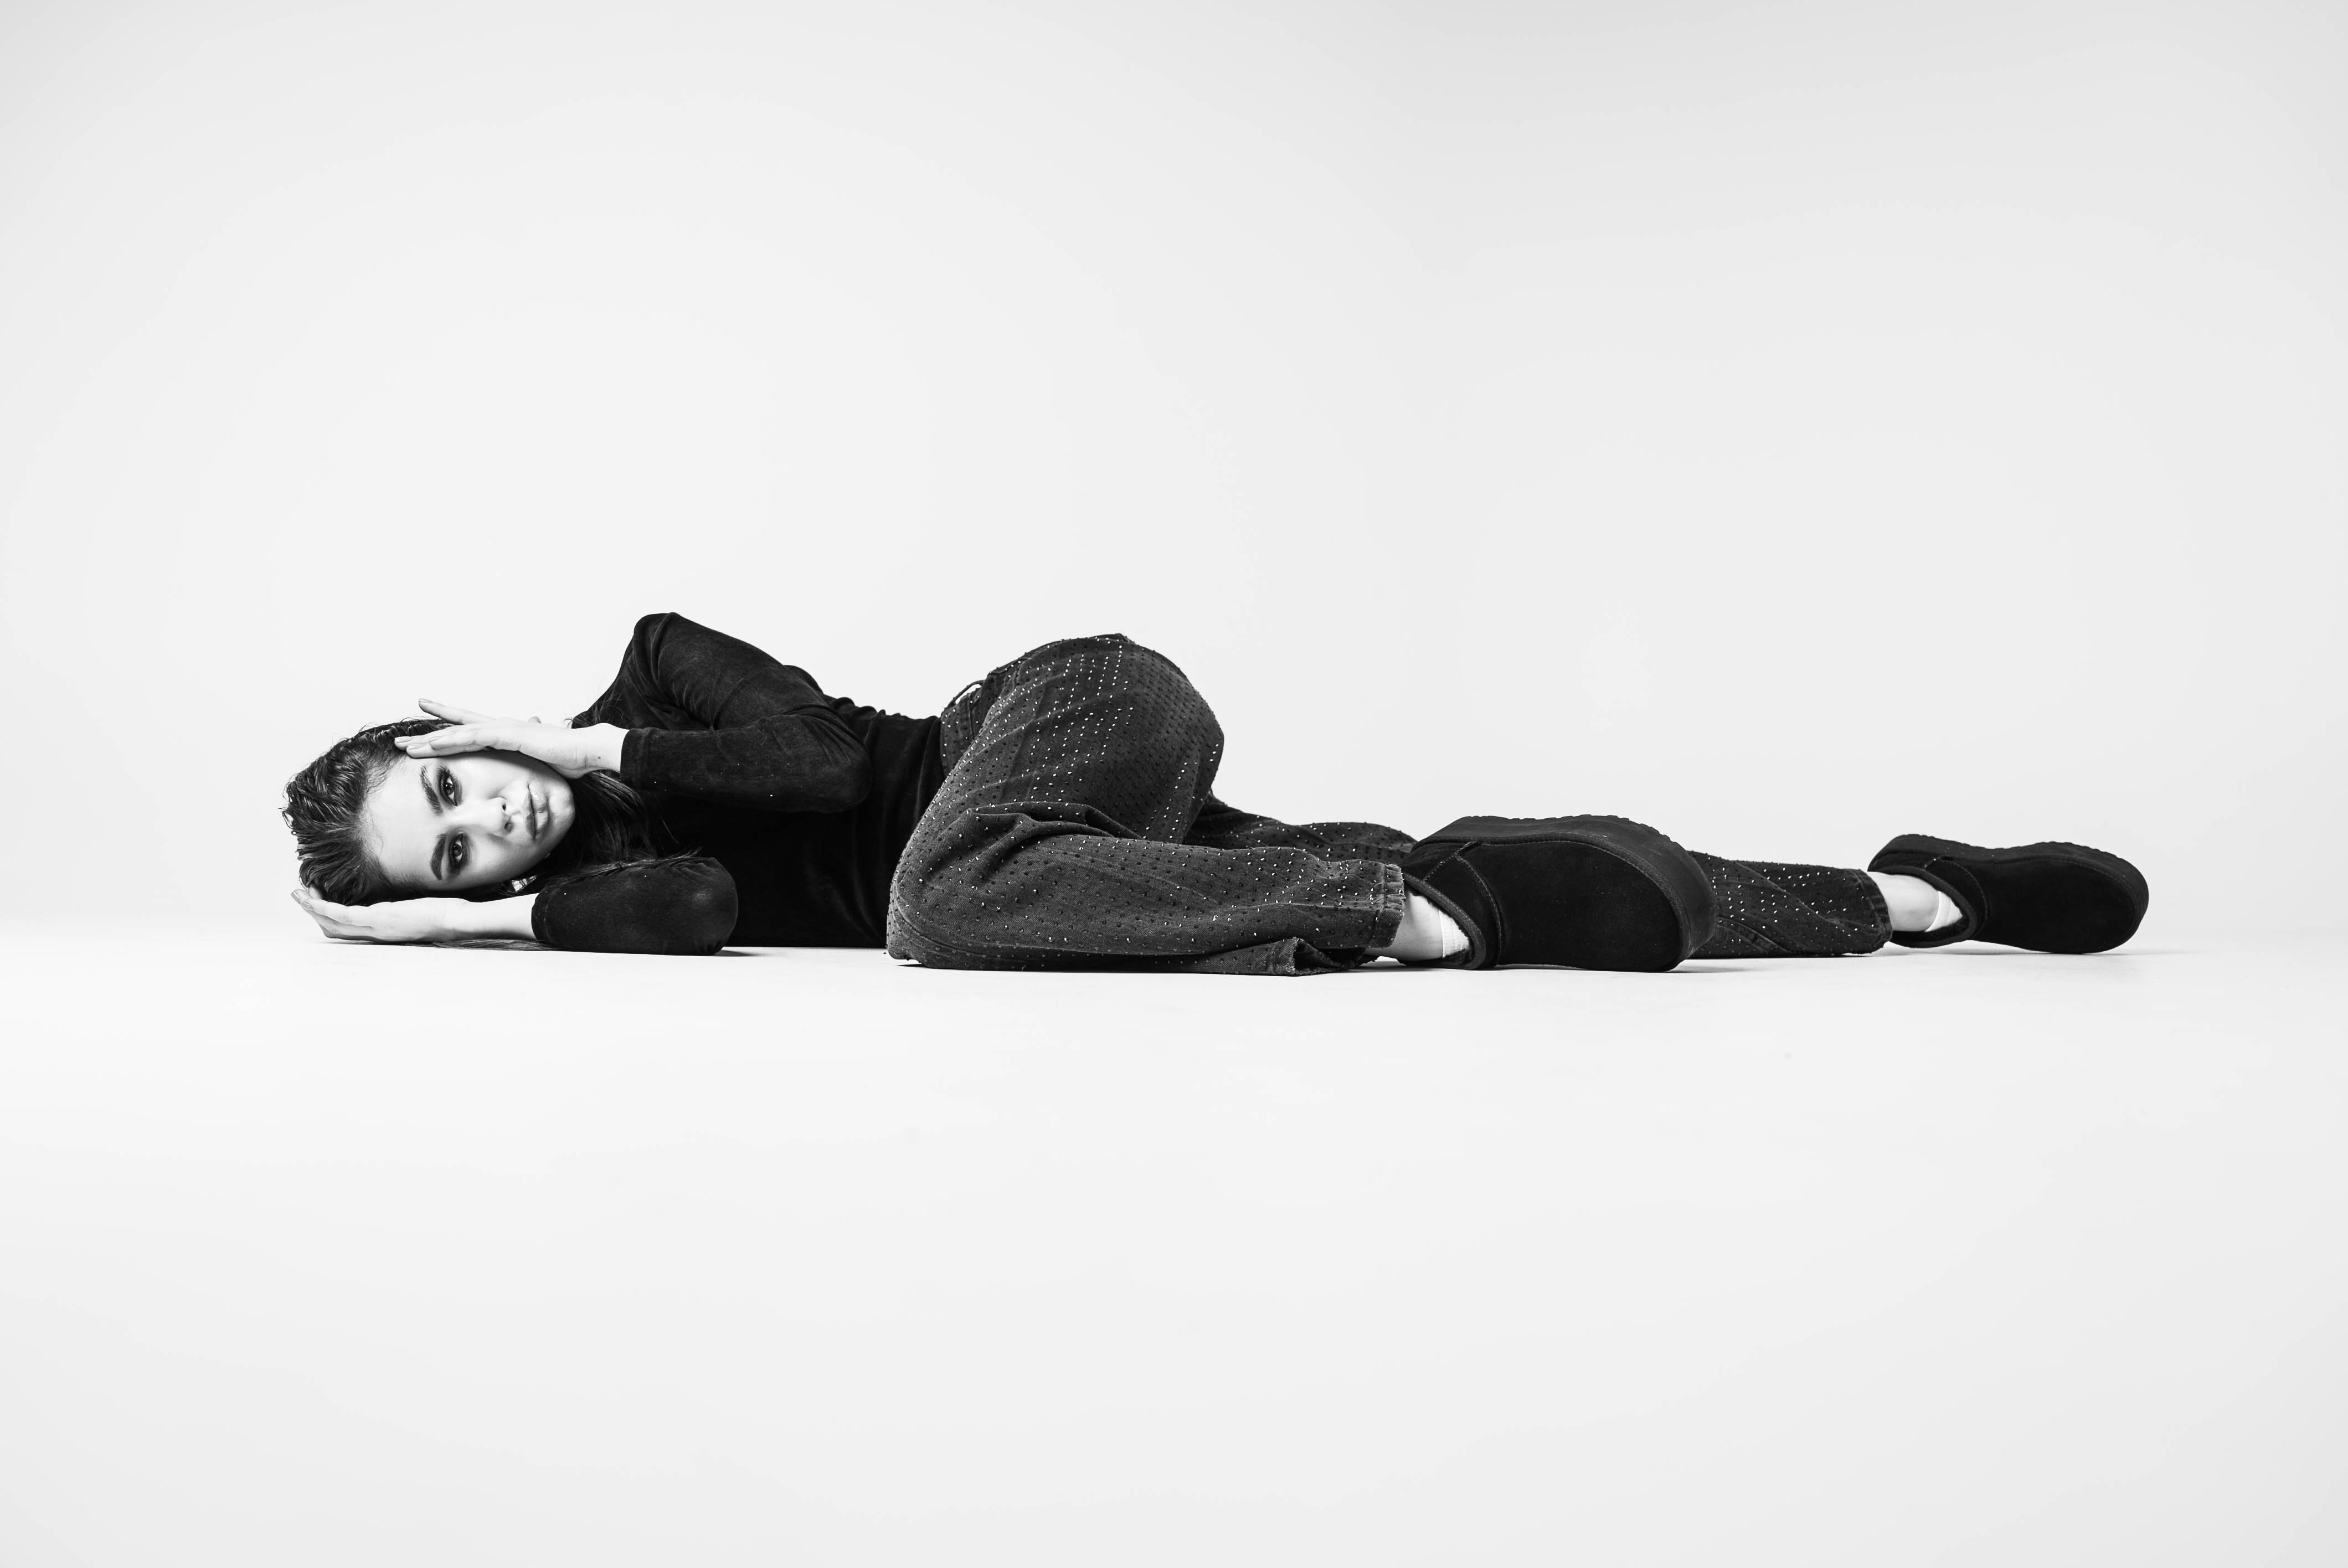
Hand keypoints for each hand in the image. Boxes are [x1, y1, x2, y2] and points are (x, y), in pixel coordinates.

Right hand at [293, 887, 482, 943]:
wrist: (457, 921)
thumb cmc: (444, 914)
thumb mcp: (417, 910)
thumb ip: (403, 908)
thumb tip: (401, 899)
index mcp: (383, 931)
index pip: (348, 930)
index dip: (328, 917)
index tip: (317, 900)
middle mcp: (376, 933)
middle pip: (334, 929)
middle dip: (314, 912)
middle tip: (300, 895)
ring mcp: (377, 927)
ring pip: (333, 923)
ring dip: (312, 908)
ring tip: (297, 893)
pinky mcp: (380, 919)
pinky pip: (345, 916)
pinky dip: (324, 907)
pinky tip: (312, 898)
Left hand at [397, 700, 624, 777]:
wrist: (590, 750)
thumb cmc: (572, 759)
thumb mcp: (543, 765)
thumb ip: (530, 765)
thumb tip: (531, 770)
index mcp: (508, 733)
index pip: (471, 726)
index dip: (446, 724)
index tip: (425, 723)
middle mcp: (502, 726)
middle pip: (456, 727)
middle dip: (427, 735)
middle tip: (401, 740)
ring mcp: (504, 729)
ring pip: (459, 731)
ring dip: (430, 740)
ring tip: (406, 746)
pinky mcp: (509, 735)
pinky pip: (473, 737)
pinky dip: (451, 740)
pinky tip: (432, 743)